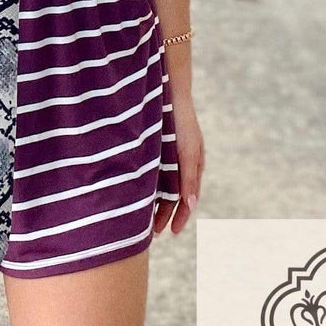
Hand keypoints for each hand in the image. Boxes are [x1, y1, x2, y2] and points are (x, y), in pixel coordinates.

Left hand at [153, 86, 202, 237]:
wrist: (168, 91)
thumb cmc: (181, 121)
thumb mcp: (186, 150)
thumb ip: (189, 177)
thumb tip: (191, 205)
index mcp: (191, 166)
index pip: (186, 200)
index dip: (179, 217)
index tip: (171, 233)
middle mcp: (179, 163)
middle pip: (172, 197)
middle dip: (163, 215)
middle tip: (151, 233)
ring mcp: (167, 156)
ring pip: (161, 188)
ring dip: (153, 204)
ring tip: (140, 221)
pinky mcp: (154, 149)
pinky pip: (151, 174)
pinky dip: (146, 188)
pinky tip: (134, 196)